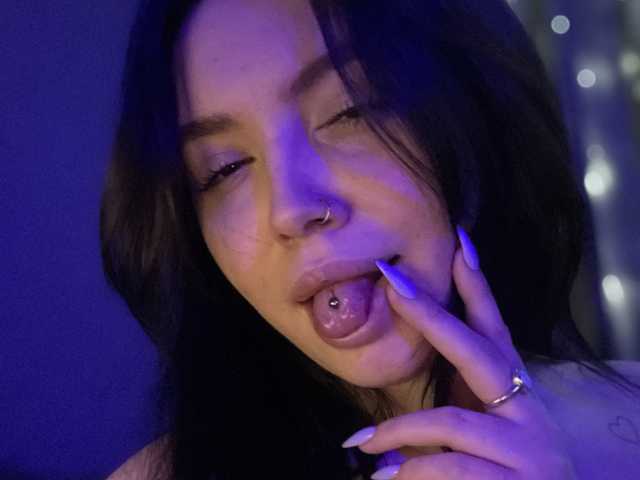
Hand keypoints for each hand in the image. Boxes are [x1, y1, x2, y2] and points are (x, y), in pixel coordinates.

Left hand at [342, 226, 576, 479]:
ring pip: (451, 423)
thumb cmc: (509, 468)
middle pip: (476, 351)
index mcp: (514, 389)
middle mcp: (527, 409)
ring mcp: (528, 446)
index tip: (458, 240)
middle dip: (430, 314)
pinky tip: (387, 476)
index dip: (477, 286)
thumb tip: (390, 398)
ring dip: (398, 432)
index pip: (494, 329)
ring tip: (361, 443)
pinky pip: (453, 470)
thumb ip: (452, 406)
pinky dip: (412, 471)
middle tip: (392, 283)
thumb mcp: (485, 428)